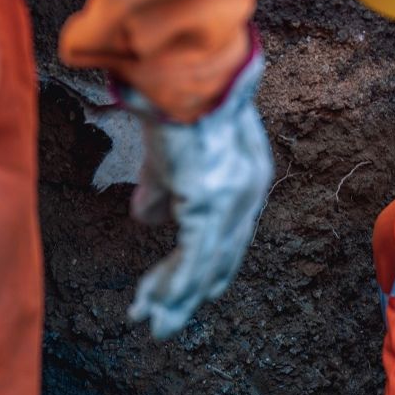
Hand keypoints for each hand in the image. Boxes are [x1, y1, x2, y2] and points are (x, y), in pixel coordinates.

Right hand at [126, 43, 272, 339]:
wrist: (180, 69)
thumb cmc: (174, 100)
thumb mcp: (169, 153)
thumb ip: (162, 189)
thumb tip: (146, 220)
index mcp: (246, 181)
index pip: (226, 240)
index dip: (199, 270)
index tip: (174, 294)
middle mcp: (247, 195)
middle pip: (221, 260)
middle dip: (187, 295)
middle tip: (161, 325)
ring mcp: (232, 200)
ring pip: (206, 265)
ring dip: (176, 297)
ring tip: (153, 323)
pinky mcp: (210, 200)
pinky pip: (195, 256)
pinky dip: (176, 283)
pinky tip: (158, 304)